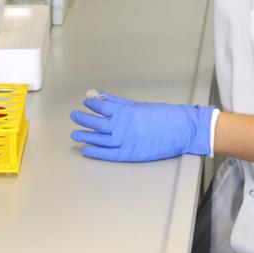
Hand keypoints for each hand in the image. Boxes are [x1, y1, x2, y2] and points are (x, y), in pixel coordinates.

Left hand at [70, 93, 215, 161]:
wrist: (179, 130)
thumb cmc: (162, 115)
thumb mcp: (140, 105)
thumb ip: (120, 103)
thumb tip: (104, 98)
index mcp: (125, 111)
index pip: (102, 107)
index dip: (92, 105)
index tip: (86, 103)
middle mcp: (122, 126)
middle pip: (97, 123)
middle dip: (84, 119)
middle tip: (74, 116)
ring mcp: (124, 141)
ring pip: (99, 139)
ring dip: (86, 136)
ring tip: (76, 134)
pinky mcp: (129, 154)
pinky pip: (108, 154)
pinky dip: (96, 152)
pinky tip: (87, 150)